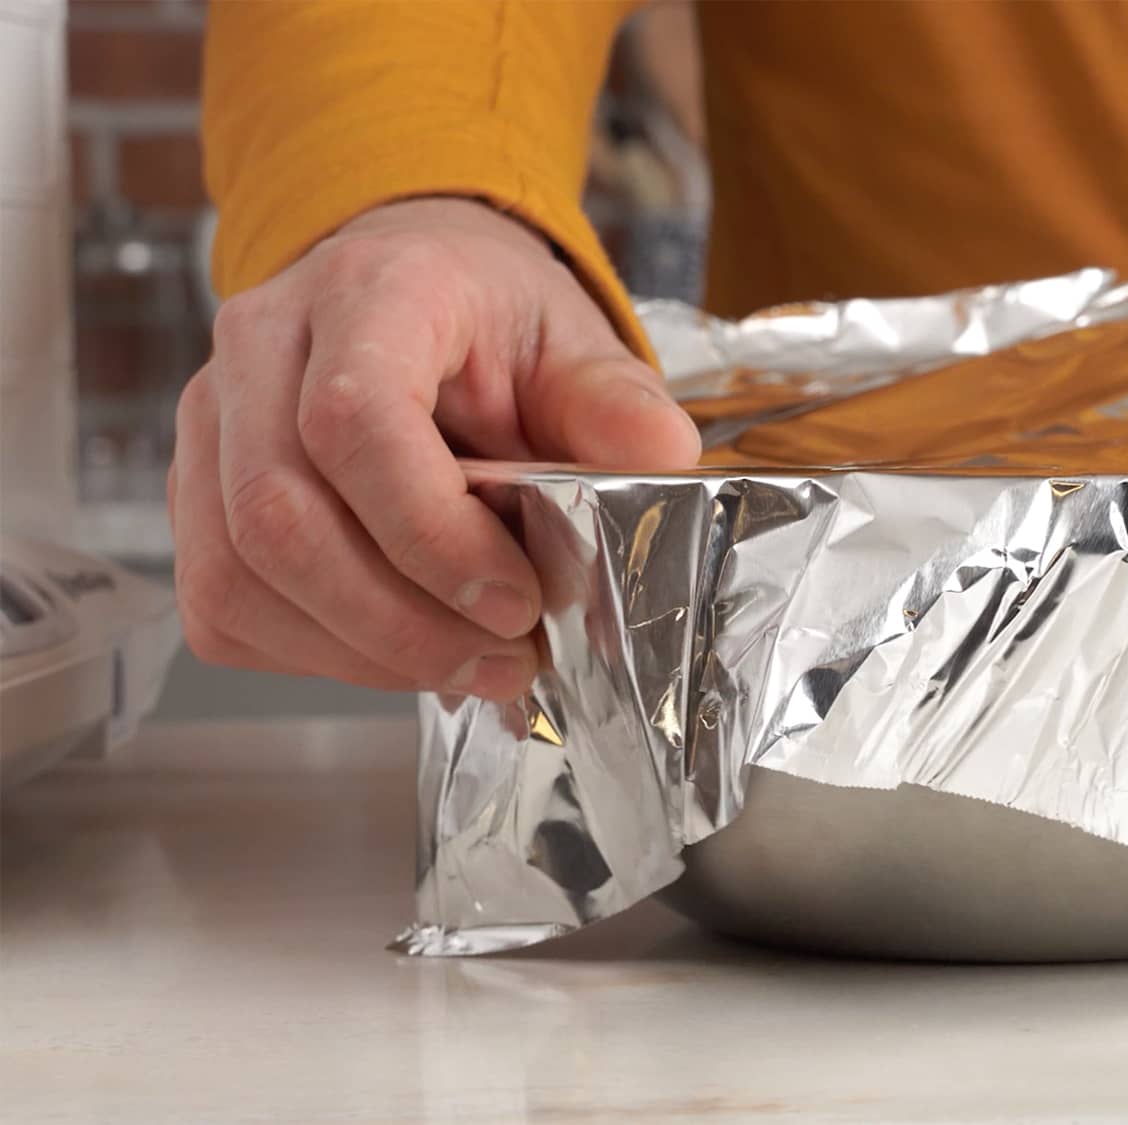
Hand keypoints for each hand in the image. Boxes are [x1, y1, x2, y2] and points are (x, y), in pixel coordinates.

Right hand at [169, 198, 700, 697]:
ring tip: (473, 669)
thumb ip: (615, 403)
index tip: (518, 599)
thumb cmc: (490, 318)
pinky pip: (223, 604)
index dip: (431, 533)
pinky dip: (318, 653)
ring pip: (238, 575)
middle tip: (509, 662)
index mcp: (366, 293)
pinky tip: (403, 651)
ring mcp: (210, 420)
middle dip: (401, 621)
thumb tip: (661, 458)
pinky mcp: (197, 490)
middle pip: (278, 516)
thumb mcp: (574, 341)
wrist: (416, 280)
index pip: (351, 420)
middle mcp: (260, 348)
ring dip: (363, 652)